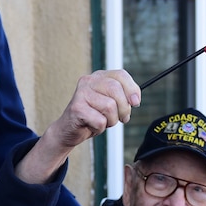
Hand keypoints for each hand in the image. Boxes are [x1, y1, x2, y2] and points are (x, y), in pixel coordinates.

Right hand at [16, 69, 139, 183]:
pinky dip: (100, 128)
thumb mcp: (110, 103)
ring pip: (110, 106)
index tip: (136, 102)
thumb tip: (135, 100)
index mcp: (99, 77)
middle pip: (116, 89)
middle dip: (124, 108)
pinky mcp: (76, 108)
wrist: (69, 130)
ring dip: (111, 120)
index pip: (121, 75)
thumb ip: (123, 97)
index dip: (132, 89)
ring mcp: (81, 94)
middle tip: (121, 118)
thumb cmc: (92, 116)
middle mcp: (89, 81)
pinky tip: (92, 125)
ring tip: (103, 121)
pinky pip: (100, 121)